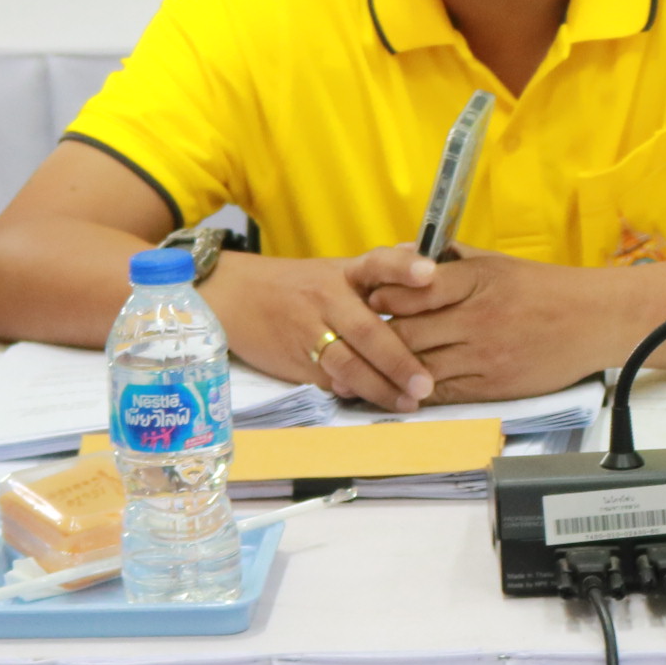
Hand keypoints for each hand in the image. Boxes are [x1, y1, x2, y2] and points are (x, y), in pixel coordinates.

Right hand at [205, 247, 440, 411]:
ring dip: (379, 387)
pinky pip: (328, 380)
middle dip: (399, 360)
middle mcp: (328, 298)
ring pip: (347, 363)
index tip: (430, 273)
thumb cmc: (299, 285)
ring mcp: (309, 331)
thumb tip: (431, 265)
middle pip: (367, 330)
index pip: (378, 262)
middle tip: (426, 384)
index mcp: (345, 271)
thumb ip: (380, 275)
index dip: (404, 267)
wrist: (233, 296)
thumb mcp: (337, 271)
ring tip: (408, 402)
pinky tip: (374, 402)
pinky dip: (351, 392)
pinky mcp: (295, 360)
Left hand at [367, 247, 629, 401]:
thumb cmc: (543, 289)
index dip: (383, 296)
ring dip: (391, 370)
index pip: (412, 290)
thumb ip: (449, 258)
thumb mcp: (496, 262)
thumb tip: (404, 255)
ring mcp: (484, 356)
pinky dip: (416, 391)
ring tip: (370, 366)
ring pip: (417, 368)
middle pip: (406, 333)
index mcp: (477, 280)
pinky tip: (402, 386)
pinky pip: (440, 393)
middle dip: (377, 337)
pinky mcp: (491, 386)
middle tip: (360, 337)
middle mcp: (477, 318)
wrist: (592, 321)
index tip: (371, 297)